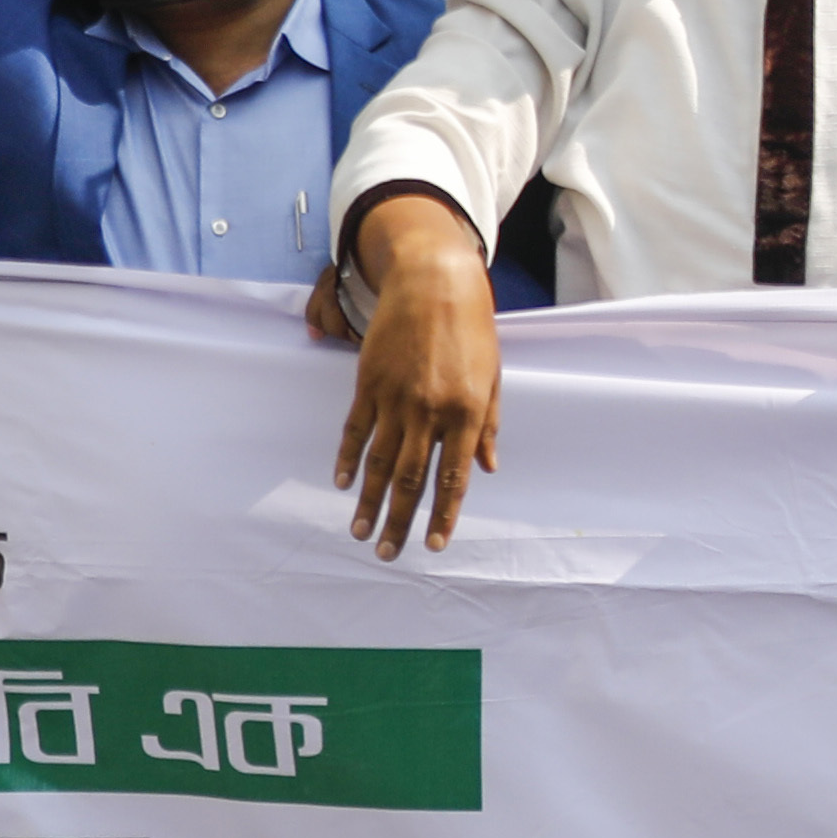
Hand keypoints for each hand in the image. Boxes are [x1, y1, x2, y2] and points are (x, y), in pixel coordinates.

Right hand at [330, 199, 499, 552]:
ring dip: (369, 502)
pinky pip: (356, 430)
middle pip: (410, 479)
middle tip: (386, 554)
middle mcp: (430, 411)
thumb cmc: (472, 330)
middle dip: (398, 521)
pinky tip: (344, 484)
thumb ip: (487, 427)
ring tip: (360, 533)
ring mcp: (396, 398)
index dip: (443, 515)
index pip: (453, 478)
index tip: (433, 545)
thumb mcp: (492, 377)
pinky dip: (349, 460)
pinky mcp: (368, 383)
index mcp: (466, 413)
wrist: (434, 283)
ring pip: (379, 462)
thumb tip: (486, 469)